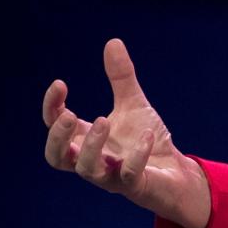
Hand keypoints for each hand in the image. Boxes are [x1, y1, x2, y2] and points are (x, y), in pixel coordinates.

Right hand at [42, 39, 210, 227]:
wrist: (176, 171)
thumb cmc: (147, 140)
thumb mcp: (133, 104)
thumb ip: (121, 78)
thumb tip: (113, 42)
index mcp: (86, 138)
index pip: (55, 126)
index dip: (51, 107)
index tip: (60, 84)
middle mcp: (92, 159)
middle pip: (56, 158)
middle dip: (57, 137)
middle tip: (72, 114)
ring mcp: (111, 176)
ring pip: (86, 170)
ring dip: (91, 146)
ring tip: (105, 120)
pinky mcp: (134, 186)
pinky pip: (128, 176)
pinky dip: (136, 156)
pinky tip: (146, 136)